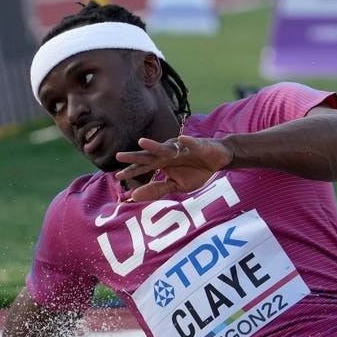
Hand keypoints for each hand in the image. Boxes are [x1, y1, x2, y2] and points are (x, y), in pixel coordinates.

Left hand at [114, 135, 233, 201]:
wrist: (218, 160)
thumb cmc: (195, 171)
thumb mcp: (176, 186)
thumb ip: (157, 190)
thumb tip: (134, 196)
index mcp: (162, 163)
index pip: (144, 167)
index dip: (132, 171)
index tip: (117, 176)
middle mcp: (168, 154)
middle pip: (149, 155)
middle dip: (135, 156)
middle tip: (119, 156)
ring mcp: (182, 148)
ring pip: (166, 147)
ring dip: (154, 145)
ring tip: (142, 142)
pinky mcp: (197, 145)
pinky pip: (191, 144)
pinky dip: (187, 142)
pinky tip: (182, 140)